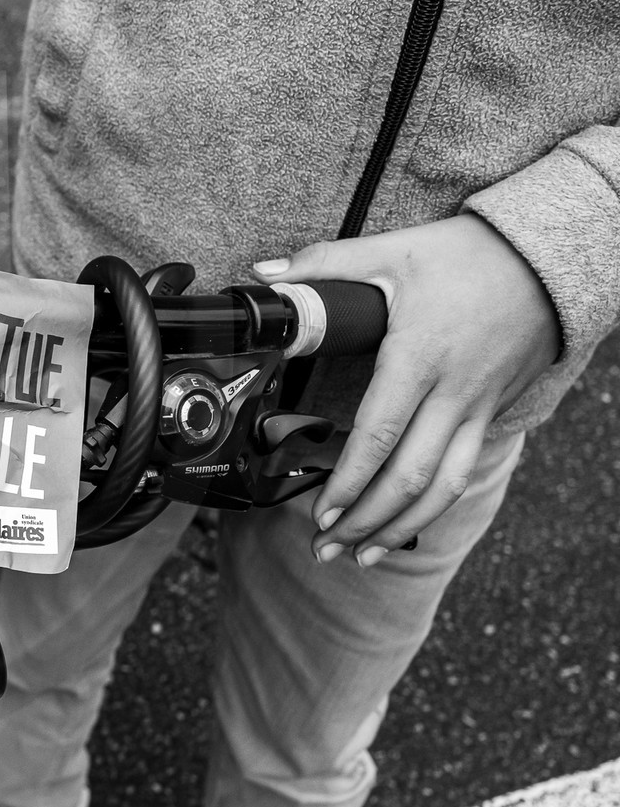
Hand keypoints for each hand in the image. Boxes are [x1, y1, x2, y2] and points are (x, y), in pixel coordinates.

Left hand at [252, 213, 558, 565]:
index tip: (321, 513)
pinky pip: (463, 472)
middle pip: (410, 477)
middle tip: (325, 549)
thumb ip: (321, 266)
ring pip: (442, 486)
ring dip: (398, 526)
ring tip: (359, 555)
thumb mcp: (390, 251)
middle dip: (365, 521)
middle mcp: (452, 393)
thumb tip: (260, 276)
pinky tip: (403, 525)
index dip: (350, 482)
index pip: (380, 436)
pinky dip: (432, 507)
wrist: (546, 261)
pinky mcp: (493, 413)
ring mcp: (478, 408)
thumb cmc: (466, 256)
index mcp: (418, 358)